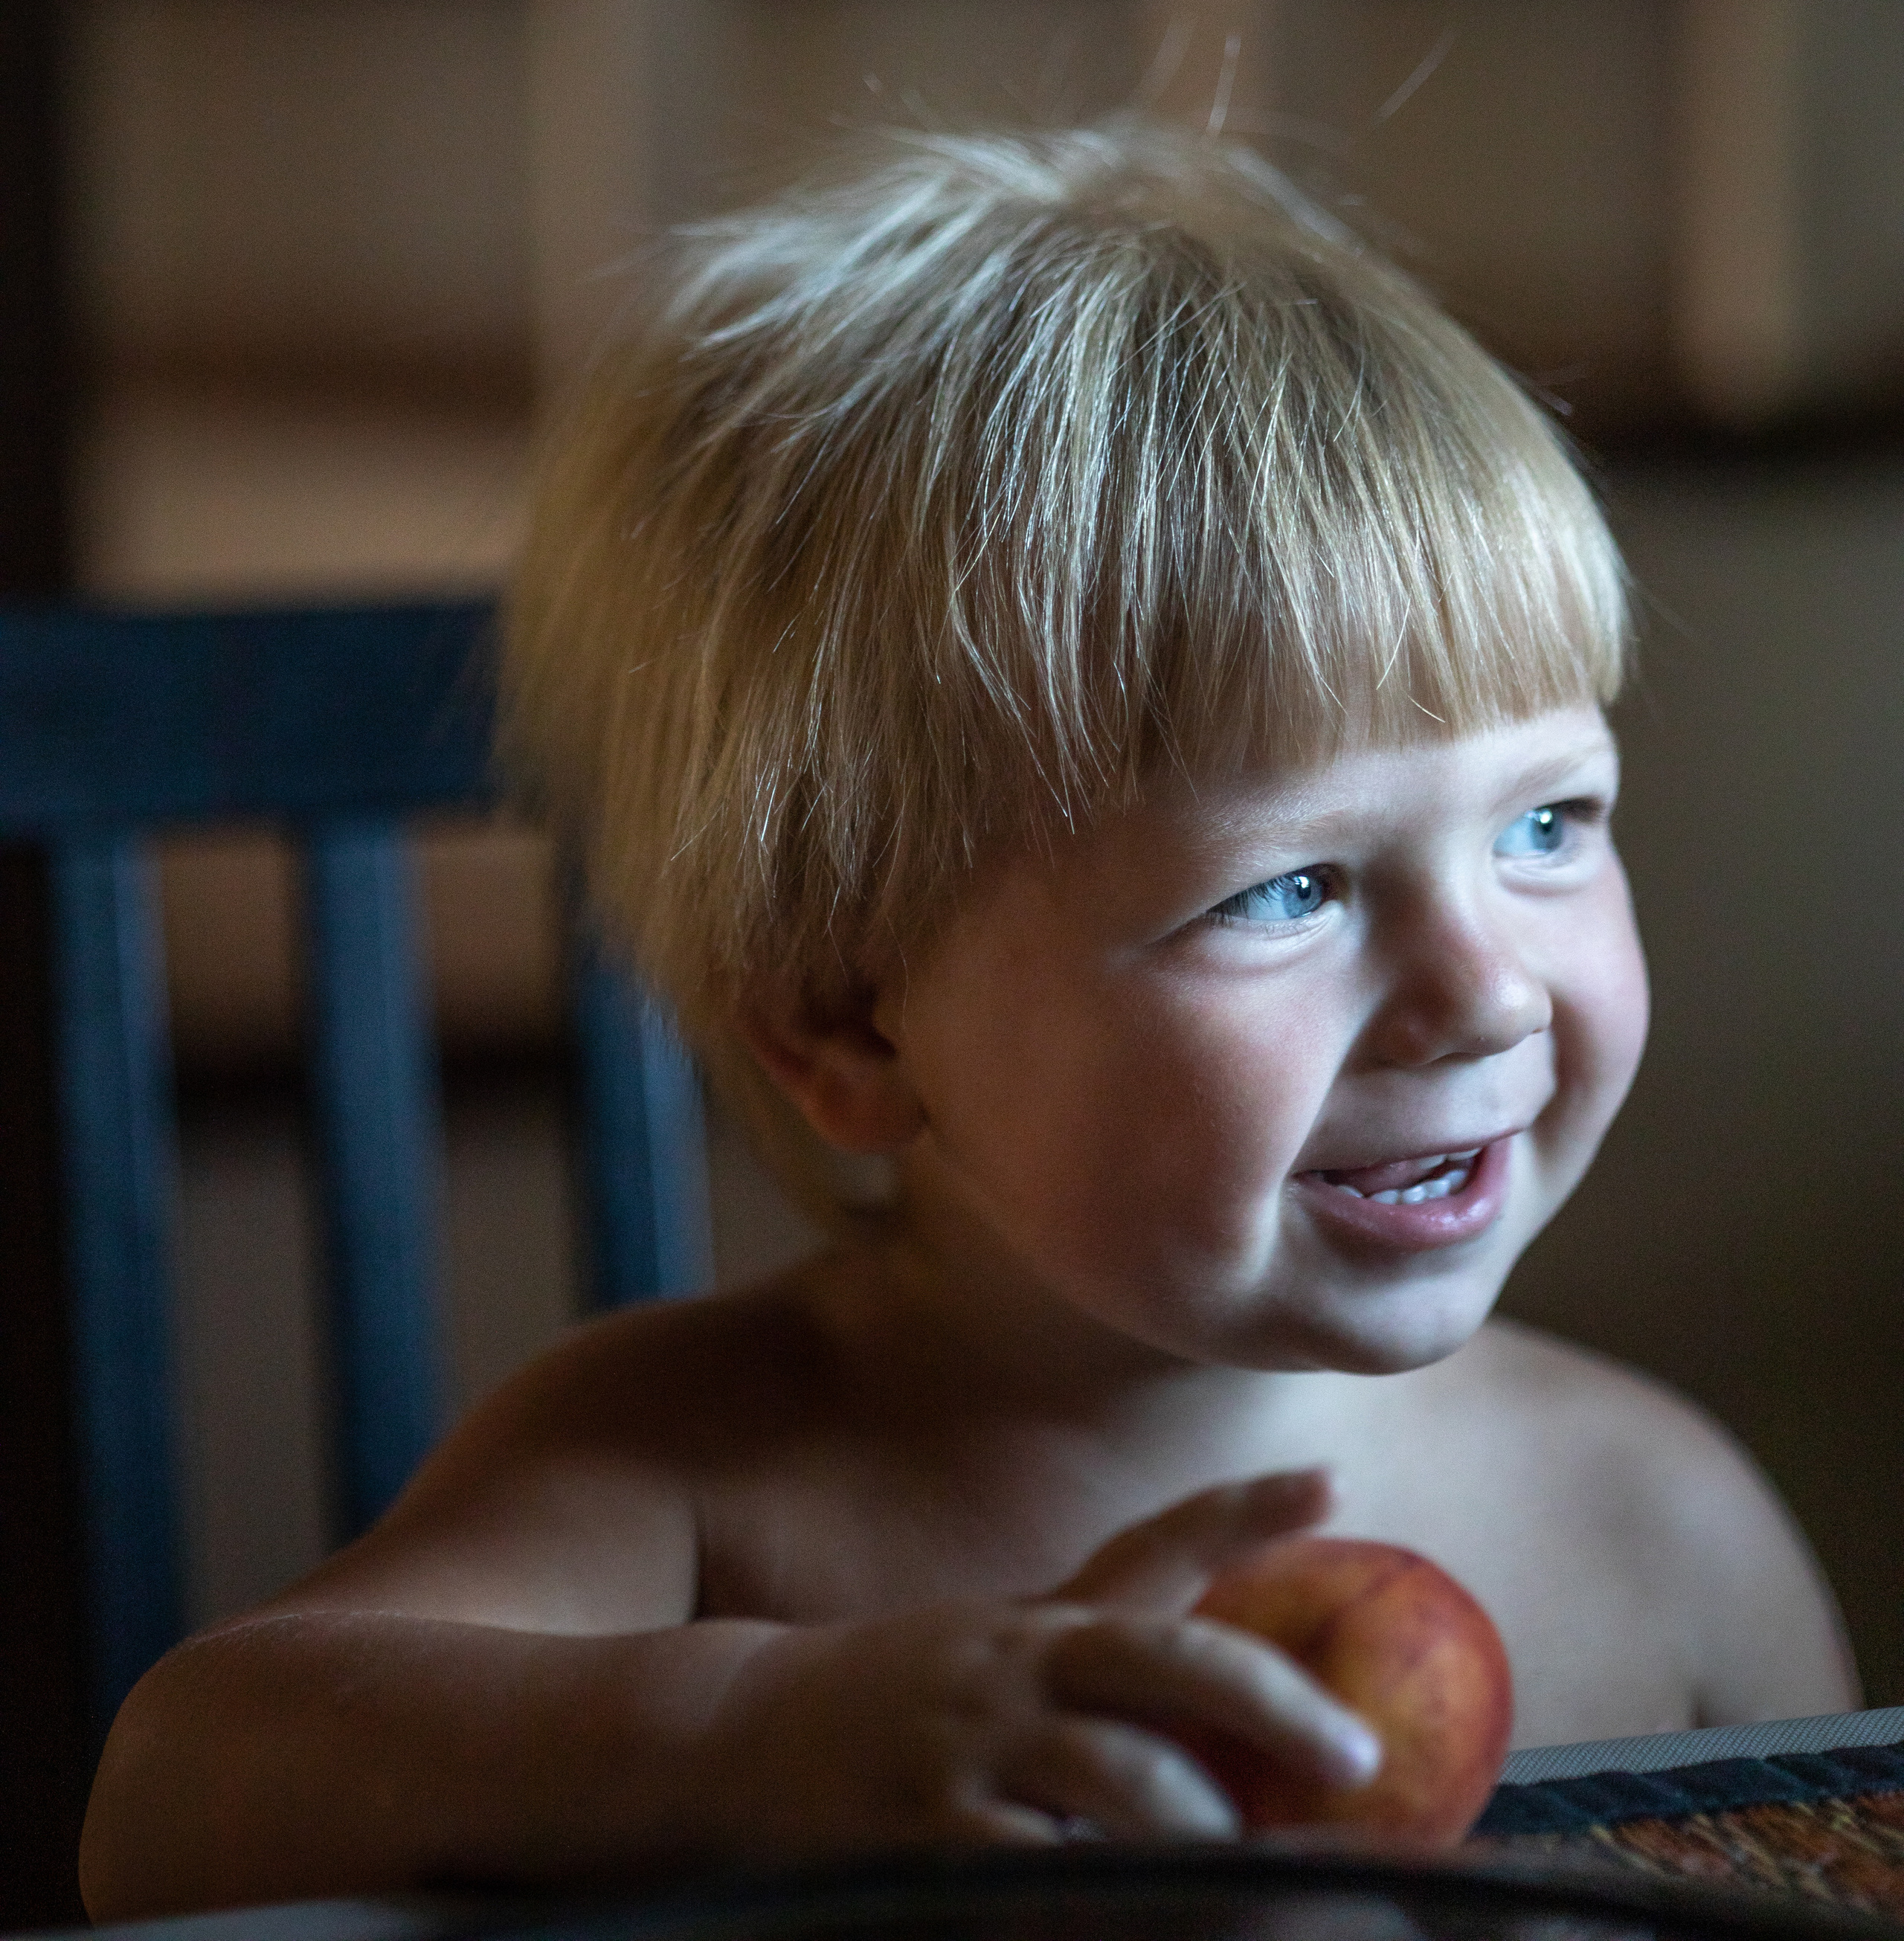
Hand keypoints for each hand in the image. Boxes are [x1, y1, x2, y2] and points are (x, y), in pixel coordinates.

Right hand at [694, 1473, 1380, 1854]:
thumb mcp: (1002, 1641)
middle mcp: (1016, 1670)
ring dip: (1201, 1826)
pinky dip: (1101, 1900)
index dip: (1243, 1512)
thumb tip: (1219, 1631)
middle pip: (1166, 1665)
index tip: (1331, 1479)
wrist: (737, 1733)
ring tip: (1246, 1864)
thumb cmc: (906, 1695)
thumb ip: (1106, 1632)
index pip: (1157, 1553)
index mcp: (1042, 1625)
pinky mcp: (928, 1838)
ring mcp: (971, 1751)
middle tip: (1357, 1755)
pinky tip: (1140, 1915)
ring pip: (1123, 1780)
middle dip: (1273, 1705)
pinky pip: (1043, 1877)